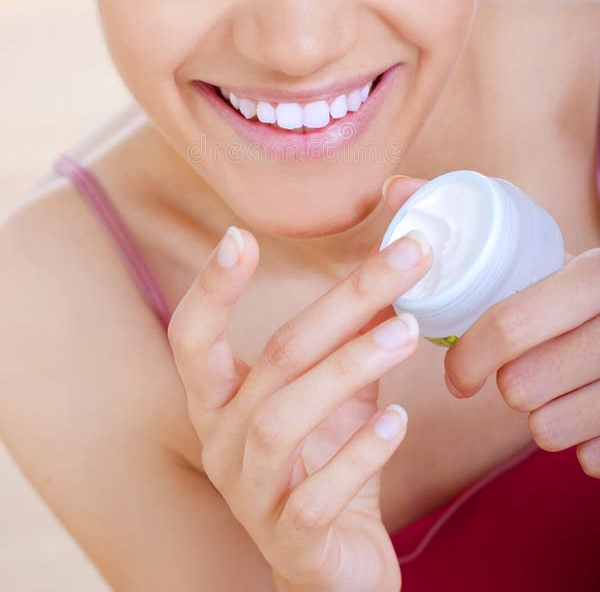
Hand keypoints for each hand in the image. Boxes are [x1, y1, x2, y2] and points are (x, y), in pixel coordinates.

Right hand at [166, 178, 432, 591]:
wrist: (332, 570)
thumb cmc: (326, 463)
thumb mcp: (336, 394)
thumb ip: (351, 338)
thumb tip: (393, 265)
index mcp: (219, 400)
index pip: (193, 337)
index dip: (212, 288)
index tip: (238, 235)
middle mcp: (222, 441)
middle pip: (276, 358)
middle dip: (343, 302)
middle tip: (405, 259)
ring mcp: (250, 493)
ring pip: (284, 419)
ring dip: (350, 368)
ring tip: (408, 332)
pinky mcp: (291, 539)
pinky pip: (317, 494)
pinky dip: (360, 453)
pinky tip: (399, 420)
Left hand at [443, 243, 599, 478]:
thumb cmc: (582, 291)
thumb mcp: (543, 251)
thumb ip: (469, 224)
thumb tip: (393, 188)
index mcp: (591, 275)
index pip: (510, 325)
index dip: (469, 356)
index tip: (455, 375)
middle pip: (523, 385)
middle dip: (506, 384)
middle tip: (516, 372)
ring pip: (550, 428)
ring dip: (540, 415)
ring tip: (554, 387)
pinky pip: (591, 459)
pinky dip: (581, 444)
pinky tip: (587, 412)